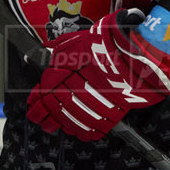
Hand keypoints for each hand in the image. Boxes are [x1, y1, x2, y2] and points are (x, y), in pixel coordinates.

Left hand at [26, 9, 169, 139]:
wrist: (137, 52)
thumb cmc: (107, 43)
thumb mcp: (78, 39)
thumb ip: (61, 47)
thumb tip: (48, 48)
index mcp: (65, 72)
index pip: (44, 92)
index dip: (37, 102)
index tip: (32, 106)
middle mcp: (76, 88)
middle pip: (56, 108)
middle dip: (46, 117)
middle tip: (41, 122)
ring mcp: (94, 102)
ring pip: (72, 119)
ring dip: (62, 125)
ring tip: (55, 127)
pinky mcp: (111, 111)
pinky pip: (93, 126)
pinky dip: (83, 130)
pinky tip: (76, 131)